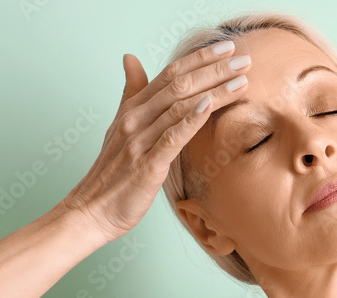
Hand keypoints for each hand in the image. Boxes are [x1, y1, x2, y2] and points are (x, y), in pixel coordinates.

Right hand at [59, 43, 251, 242]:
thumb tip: (130, 58)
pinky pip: (171, 138)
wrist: (91, 210)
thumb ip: (131, 93)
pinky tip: (210, 107)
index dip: (199, 58)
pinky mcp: (146, 165)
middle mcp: (135, 119)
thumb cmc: (111, 173)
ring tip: (241, 81)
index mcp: (132, 109)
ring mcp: (139, 141)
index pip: (169, 74)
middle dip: (214, 70)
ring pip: (179, 107)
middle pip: (178, 85)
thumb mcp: (119, 126)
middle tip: (244, 59)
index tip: (227, 47)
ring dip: (213, 92)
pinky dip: (191, 120)